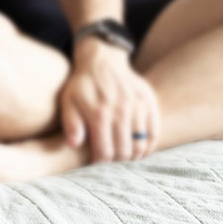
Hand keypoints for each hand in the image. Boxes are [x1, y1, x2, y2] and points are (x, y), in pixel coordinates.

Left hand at [59, 38, 159, 162]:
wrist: (102, 61)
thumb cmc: (82, 85)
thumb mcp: (68, 102)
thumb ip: (71, 124)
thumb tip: (73, 145)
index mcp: (98, 115)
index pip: (105, 153)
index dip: (100, 163)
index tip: (97, 162)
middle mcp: (120, 112)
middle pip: (124, 152)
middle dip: (117, 161)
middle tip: (111, 159)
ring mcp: (137, 107)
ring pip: (141, 145)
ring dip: (133, 155)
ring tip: (124, 155)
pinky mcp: (149, 103)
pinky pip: (154, 132)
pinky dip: (149, 145)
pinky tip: (140, 148)